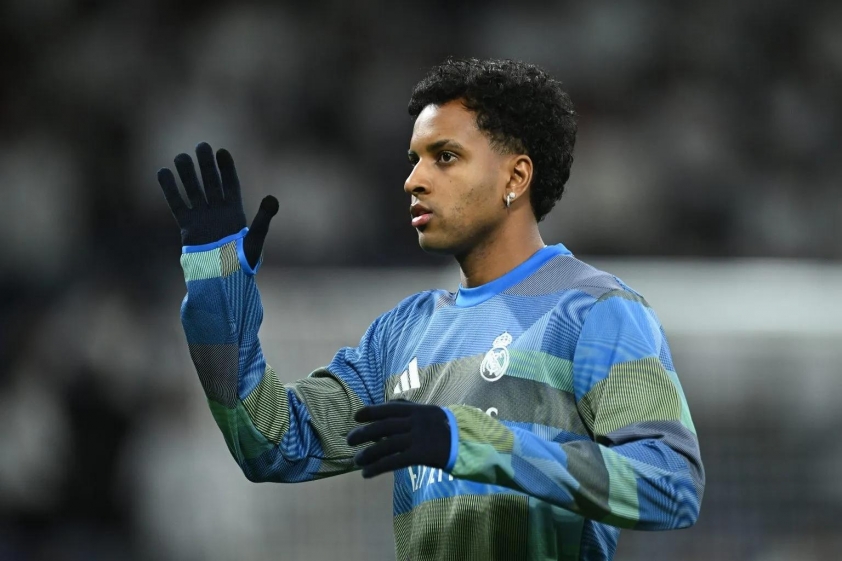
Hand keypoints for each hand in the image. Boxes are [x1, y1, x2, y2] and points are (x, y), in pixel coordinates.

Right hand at [157, 142, 277, 267]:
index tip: (221, 151)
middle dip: (206, 165)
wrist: (222, 281)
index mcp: (235, 213)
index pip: (231, 185)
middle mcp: (218, 212)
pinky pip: (177, 204)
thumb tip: (273, 197)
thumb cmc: (242, 263)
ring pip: (193, 191)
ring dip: (187, 174)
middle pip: (211, 183)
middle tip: (201, 145)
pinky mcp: (187, 227)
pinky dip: (170, 190)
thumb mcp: (256, 240)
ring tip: (181, 156)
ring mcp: (202, 218)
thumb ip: (264, 218)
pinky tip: (163, 173)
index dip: (226, 168)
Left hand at [347, 400, 453, 478]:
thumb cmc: (448, 429)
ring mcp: (418, 438)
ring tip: (355, 460)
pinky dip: (377, 467)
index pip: (390, 408)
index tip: (356, 416)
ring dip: (368, 453)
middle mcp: (416, 422)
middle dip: (364, 432)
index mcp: (418, 410)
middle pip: (384, 426)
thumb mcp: (430, 412)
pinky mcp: (421, 455)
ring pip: (386, 444)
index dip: (371, 411)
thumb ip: (410, 407)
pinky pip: (394, 461)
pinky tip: (366, 473)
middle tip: (349, 440)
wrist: (471, 443)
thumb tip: (390, 401)